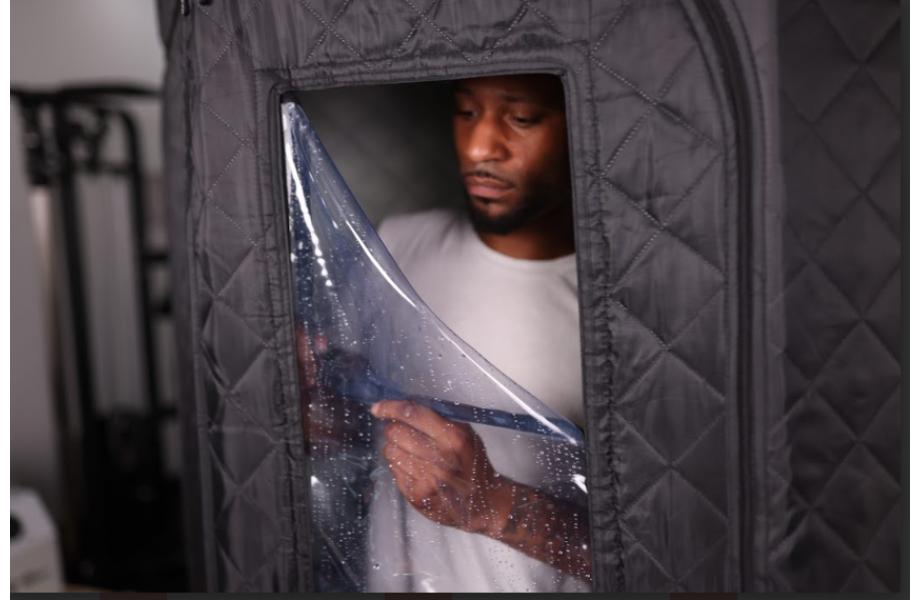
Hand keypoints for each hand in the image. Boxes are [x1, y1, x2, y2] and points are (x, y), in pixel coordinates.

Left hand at [370, 400, 512, 536]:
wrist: (482, 503)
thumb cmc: (473, 464)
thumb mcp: (466, 434)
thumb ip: (439, 419)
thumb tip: (405, 407)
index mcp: (453, 437)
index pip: (412, 414)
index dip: (390, 408)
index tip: (378, 407)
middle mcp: (439, 458)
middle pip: (395, 432)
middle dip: (395, 430)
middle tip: (406, 435)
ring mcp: (426, 478)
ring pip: (390, 451)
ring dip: (396, 449)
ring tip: (413, 454)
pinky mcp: (416, 495)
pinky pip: (393, 470)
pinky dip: (400, 467)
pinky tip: (416, 470)